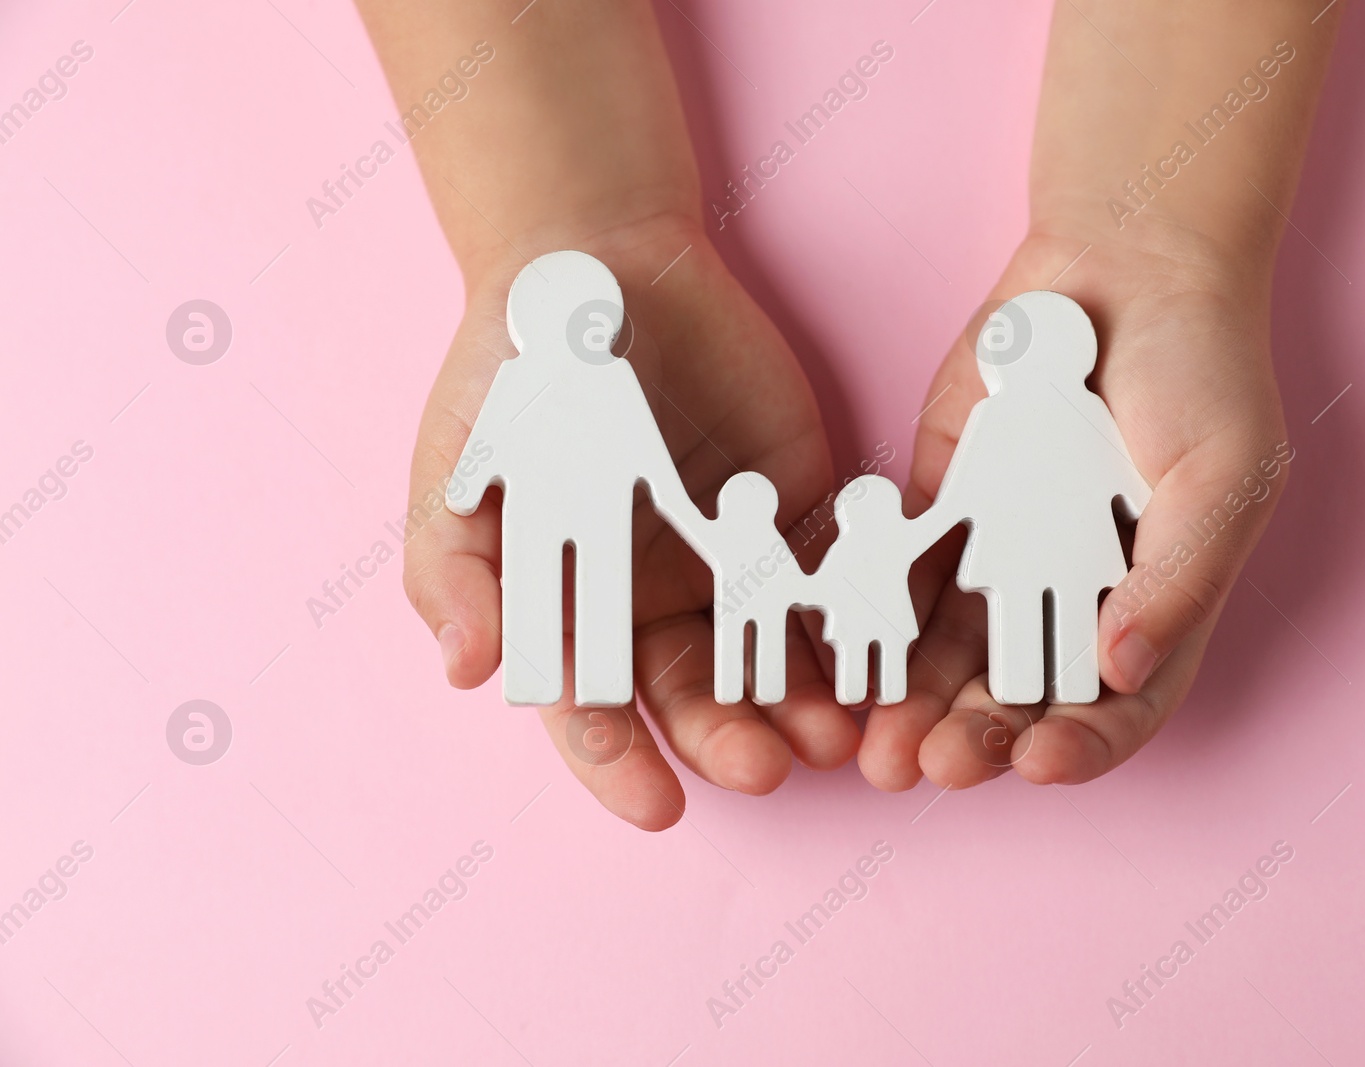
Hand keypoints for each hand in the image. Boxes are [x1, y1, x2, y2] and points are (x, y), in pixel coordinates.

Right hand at [404, 214, 858, 828]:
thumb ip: (455, 571)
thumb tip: (468, 669)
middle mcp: (656, 604)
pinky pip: (831, 582)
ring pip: (772, 659)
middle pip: (699, 698)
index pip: (597, 713)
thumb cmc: (514, 382)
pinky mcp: (796, 515)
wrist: (599, 273)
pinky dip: (854, 623)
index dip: (622, 765)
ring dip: (803, 702)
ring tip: (836, 732)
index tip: (658, 805)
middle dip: (731, 738)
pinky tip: (876, 656)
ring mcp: (731, 563)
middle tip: (767, 763)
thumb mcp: (460, 473)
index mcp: (576, 614)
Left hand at [861, 228, 1288, 789]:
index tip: (1039, 759)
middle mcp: (1075, 596)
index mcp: (1156, 605)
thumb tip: (1117, 670)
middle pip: (1023, 696)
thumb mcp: (1225, 474)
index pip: (1120, 706)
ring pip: (954, 654)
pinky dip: (880, 620)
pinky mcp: (945, 511)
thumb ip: (1178, 578)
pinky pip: (907, 577)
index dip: (1083, 745)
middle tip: (935, 765)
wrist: (1124, 264)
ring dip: (918, 704)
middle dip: (980, 738)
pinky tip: (851, 654)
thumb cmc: (1202, 370)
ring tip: (880, 741)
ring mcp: (1005, 556)